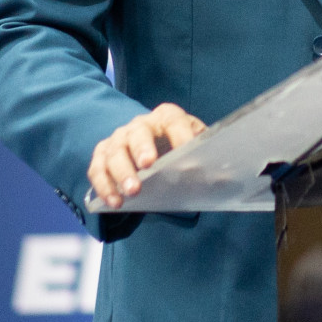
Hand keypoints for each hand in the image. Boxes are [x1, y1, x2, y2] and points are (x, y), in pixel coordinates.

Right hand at [88, 103, 206, 208]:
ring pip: (115, 152)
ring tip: (133, 192)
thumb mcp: (192, 150)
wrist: (149, 150)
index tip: (187, 154)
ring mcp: (118, 140)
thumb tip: (224, 180)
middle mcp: (139, 125)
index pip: (173, 120)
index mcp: (166, 118)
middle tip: (148, 165)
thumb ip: (206, 161)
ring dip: (122, 172)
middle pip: (137, 133)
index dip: (180, 134)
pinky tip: (115, 202)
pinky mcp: (102, 156)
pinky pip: (98, 169)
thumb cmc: (175, 150)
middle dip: (142, 148)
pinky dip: (105, 186)